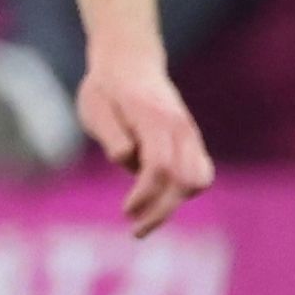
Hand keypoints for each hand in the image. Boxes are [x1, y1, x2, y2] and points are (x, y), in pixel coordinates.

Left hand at [78, 45, 214, 235]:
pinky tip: (157, 202)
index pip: (159, 167)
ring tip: (143, 222)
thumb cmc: (105, 89)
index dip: (146, 194)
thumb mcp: (95, 107)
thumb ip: (111, 134)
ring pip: (198, 179)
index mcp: (155, 120)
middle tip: (135, 232)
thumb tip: (125, 159)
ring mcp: (189, 134)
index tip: (126, 212)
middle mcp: (180, 128)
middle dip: (162, 210)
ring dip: (174, 204)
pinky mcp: (190, 141)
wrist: (130, 62)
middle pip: (183, 180)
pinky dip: (183, 191)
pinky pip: (199, 172)